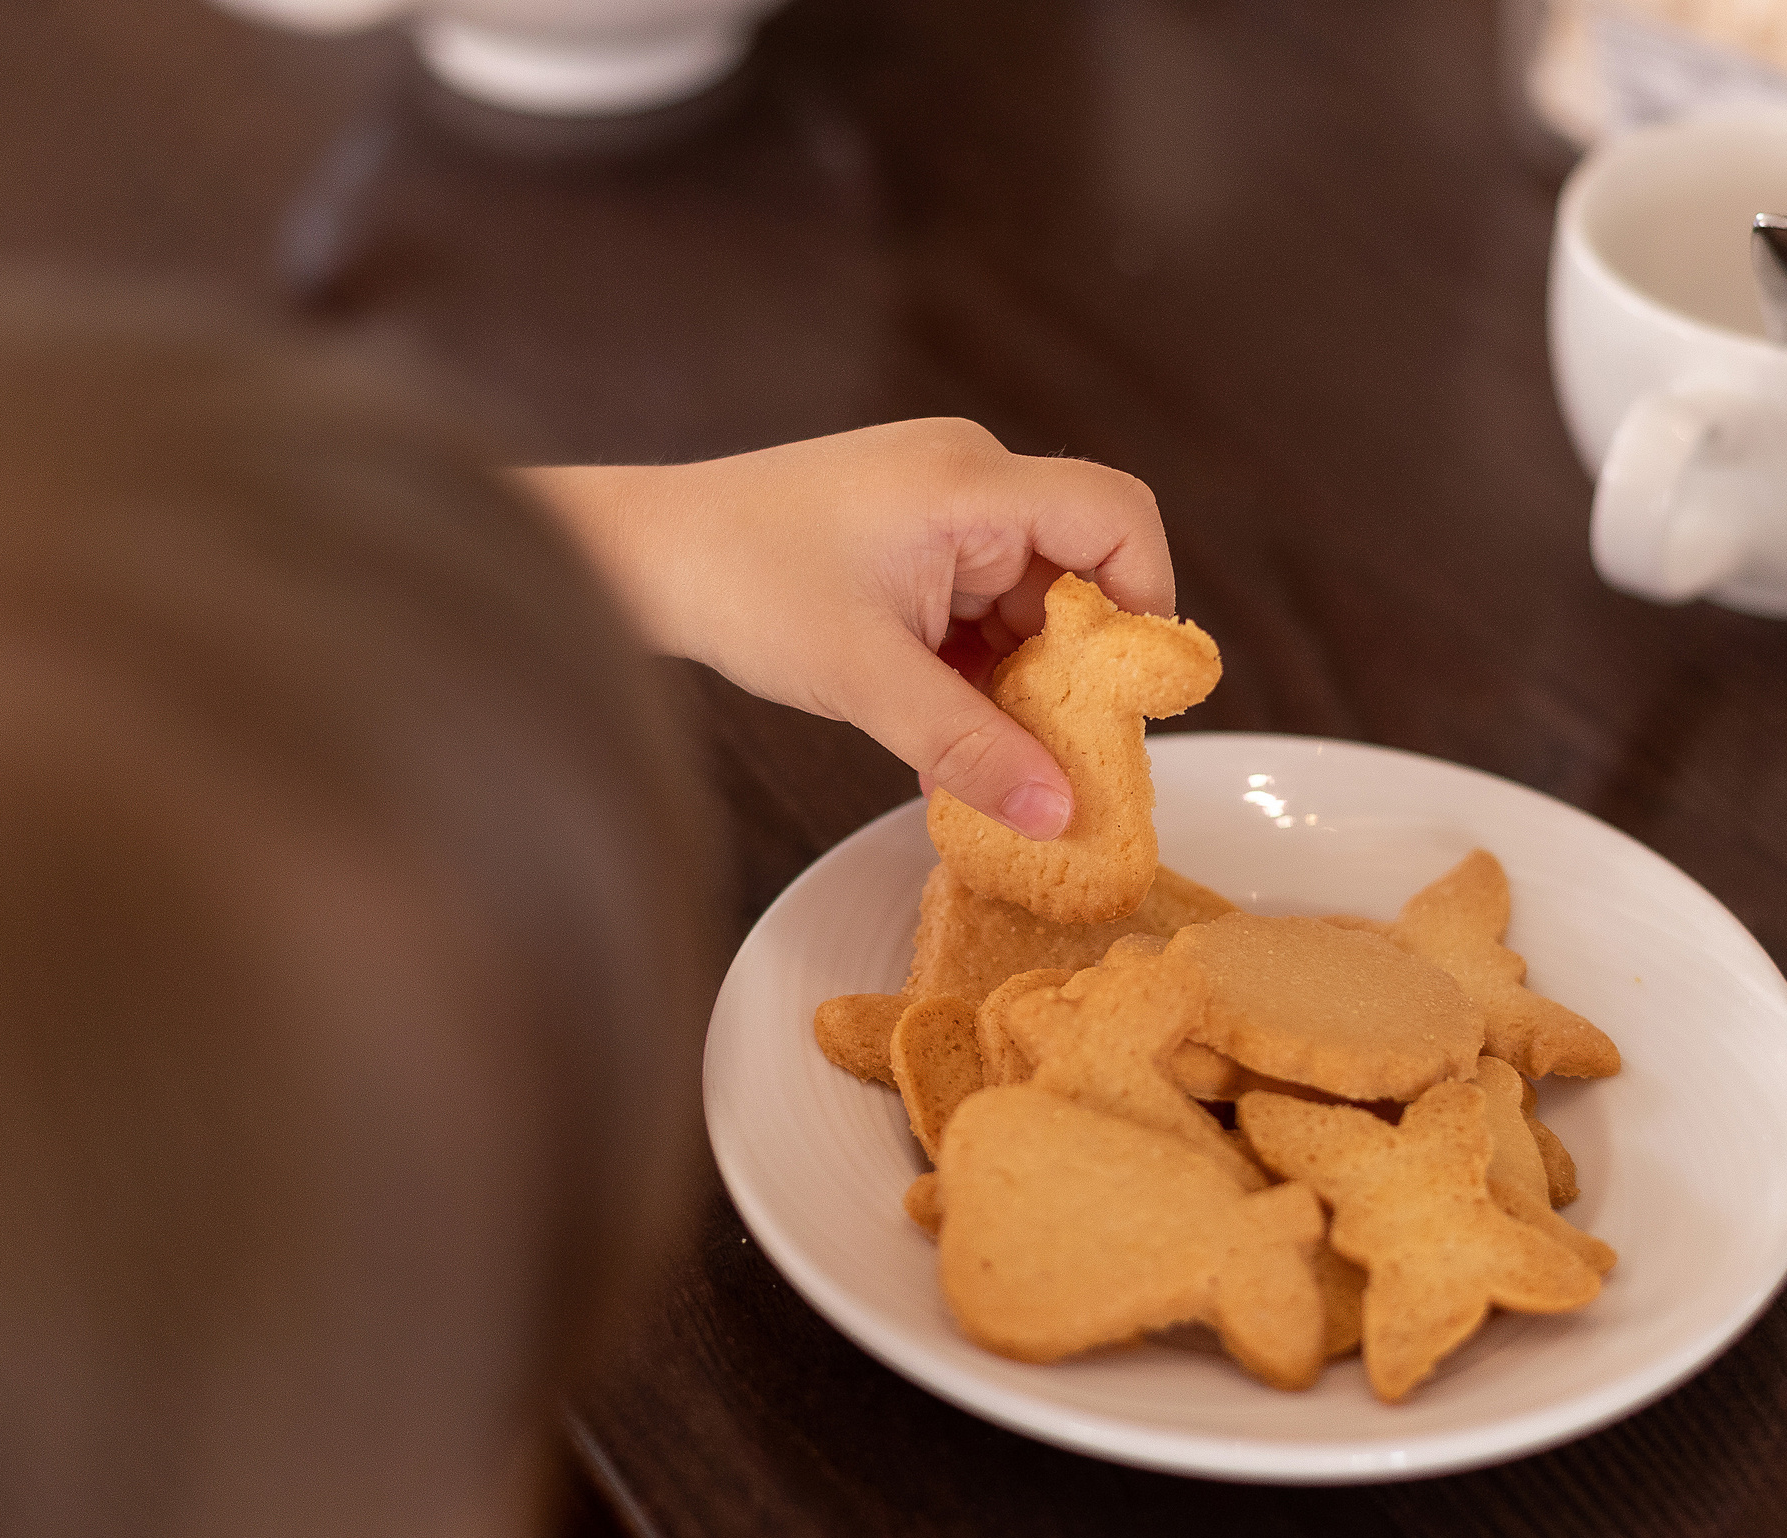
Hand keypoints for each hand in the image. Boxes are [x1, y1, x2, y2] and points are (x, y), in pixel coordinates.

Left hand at [518, 419, 1174, 839]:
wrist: (640, 556)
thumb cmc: (739, 588)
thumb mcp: (865, 681)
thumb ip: (969, 748)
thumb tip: (1058, 813)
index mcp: (969, 483)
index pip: (1118, 515)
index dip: (1146, 603)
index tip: (1128, 695)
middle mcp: (967, 476)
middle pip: (1076, 568)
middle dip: (1072, 666)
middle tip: (1053, 753)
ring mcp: (936, 503)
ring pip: (1025, 597)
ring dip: (1016, 676)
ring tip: (979, 751)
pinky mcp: (908, 536)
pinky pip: (978, 602)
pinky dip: (974, 666)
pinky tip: (941, 725)